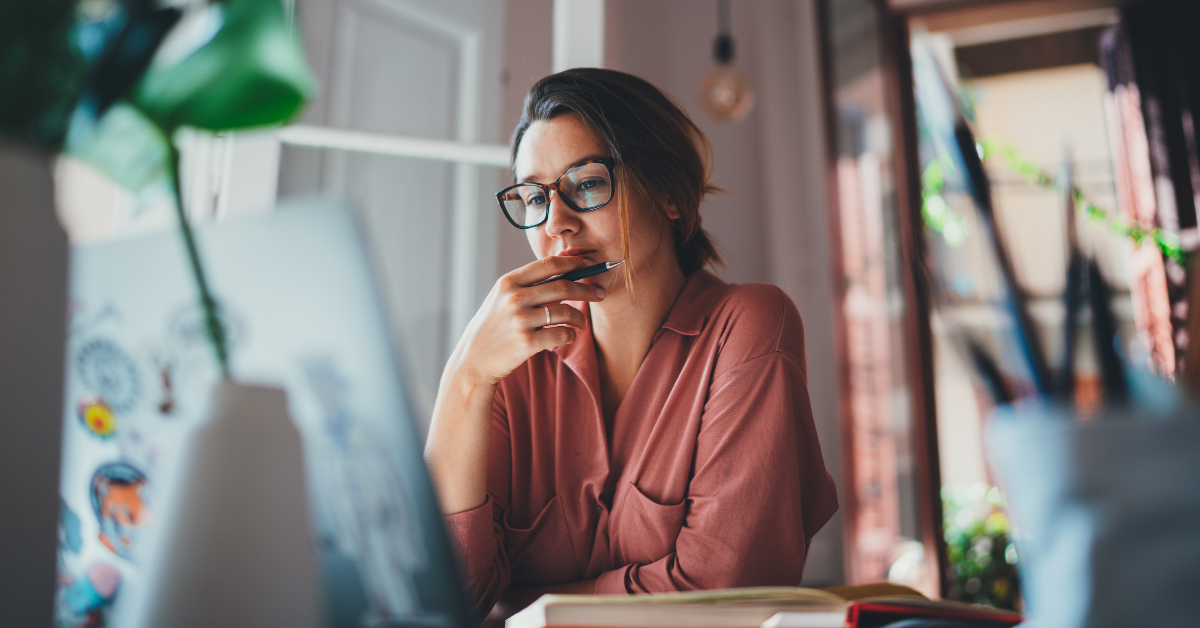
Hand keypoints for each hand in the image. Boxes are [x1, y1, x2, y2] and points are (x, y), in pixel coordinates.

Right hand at [448, 256, 605, 386]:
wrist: (473, 360)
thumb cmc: (494, 327)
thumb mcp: (502, 298)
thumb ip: (528, 284)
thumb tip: (565, 266)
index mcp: (508, 282)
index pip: (549, 264)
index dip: (574, 262)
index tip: (590, 264)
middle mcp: (514, 298)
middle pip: (563, 286)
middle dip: (587, 289)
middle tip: (600, 294)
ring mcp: (520, 320)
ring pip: (566, 312)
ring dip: (580, 317)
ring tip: (582, 322)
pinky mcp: (526, 343)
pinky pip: (562, 335)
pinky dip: (571, 335)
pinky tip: (570, 336)